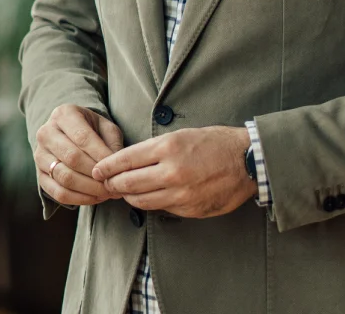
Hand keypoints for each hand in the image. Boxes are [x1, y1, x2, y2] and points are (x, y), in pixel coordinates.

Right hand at [34, 104, 125, 206]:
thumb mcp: (105, 127)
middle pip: (72, 158)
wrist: (69, 134)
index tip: (116, 167)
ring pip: (64, 177)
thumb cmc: (92, 129)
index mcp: (64, 114)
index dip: (100, 155)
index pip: (82, 137)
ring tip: (107, 192)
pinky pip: (57, 192)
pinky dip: (78, 199)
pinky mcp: (39, 175)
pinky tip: (95, 197)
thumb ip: (112, 144)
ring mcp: (39, 154)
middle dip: (96, 174)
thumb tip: (115, 167)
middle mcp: (46, 132)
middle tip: (114, 183)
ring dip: (89, 189)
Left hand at [92, 125, 253, 218]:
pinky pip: (160, 209)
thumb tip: (127, 162)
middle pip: (127, 184)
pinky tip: (150, 196)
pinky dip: (151, 203)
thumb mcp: (182, 135)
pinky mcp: (189, 209)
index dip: (106, 167)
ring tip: (125, 191)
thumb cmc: (214, 142)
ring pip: (140, 201)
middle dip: (112, 185)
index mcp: (168, 147)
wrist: (247, 161)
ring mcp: (181, 194)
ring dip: (129, 197)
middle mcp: (172, 172)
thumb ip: (154, 149)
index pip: (124, 160)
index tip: (97, 170)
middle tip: (106, 183)